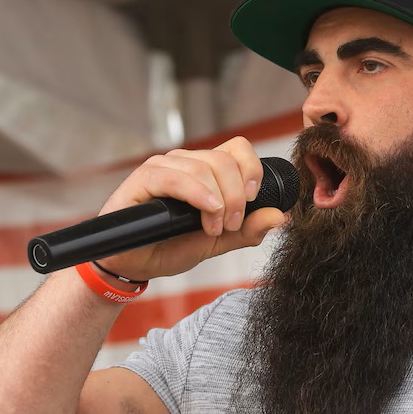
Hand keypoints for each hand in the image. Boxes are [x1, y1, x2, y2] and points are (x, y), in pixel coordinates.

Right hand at [97, 136, 287, 280]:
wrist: (132, 265)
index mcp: (204, 170)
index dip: (252, 170)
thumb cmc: (168, 247)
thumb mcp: (216, 242)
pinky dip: (198, 194)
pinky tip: (207, 212)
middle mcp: (185, 162)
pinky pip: (176, 176)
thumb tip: (280, 217)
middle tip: (230, 225)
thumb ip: (246, 230)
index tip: (252, 201)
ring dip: (218, 200)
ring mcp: (163, 166)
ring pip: (204, 166)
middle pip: (225, 159)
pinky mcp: (143, 177)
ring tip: (212, 228)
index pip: (238, 148)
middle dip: (237, 195)